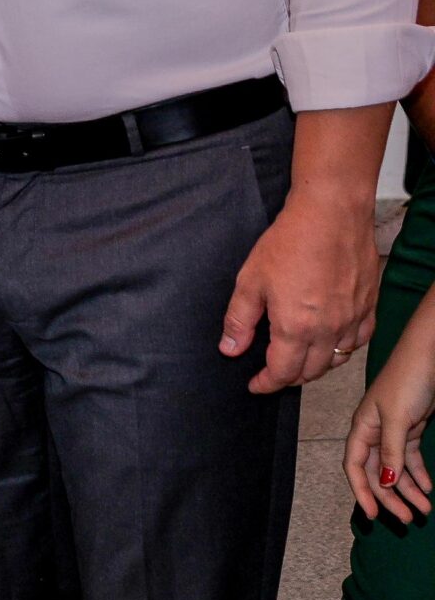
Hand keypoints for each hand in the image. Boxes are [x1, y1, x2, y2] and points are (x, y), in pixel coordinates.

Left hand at [220, 191, 378, 392]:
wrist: (331, 215)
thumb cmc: (289, 242)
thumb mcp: (250, 280)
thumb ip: (239, 319)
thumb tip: (230, 349)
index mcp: (296, 327)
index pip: (283, 372)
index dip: (267, 384)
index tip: (256, 385)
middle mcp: (328, 330)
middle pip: (311, 371)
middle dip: (290, 377)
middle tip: (274, 372)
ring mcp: (352, 319)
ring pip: (337, 360)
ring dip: (317, 366)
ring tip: (300, 360)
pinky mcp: (368, 306)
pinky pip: (359, 340)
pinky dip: (344, 348)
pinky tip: (332, 341)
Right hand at [346, 343, 434, 521]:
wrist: (428, 357)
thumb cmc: (407, 382)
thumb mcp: (398, 418)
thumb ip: (390, 451)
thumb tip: (384, 482)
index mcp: (362, 428)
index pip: (355, 466)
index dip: (362, 491)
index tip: (374, 515)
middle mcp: (374, 432)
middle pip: (377, 472)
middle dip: (391, 497)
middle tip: (408, 519)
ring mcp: (393, 431)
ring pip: (396, 468)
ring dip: (409, 490)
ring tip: (425, 509)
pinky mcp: (411, 428)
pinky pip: (411, 459)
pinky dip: (419, 475)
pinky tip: (427, 488)